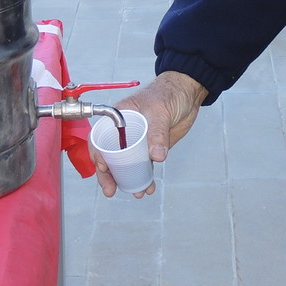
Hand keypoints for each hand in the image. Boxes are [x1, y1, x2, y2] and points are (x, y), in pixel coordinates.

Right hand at [96, 71, 205, 197]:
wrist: (188, 94)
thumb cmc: (169, 93)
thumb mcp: (160, 111)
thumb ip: (157, 133)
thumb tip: (156, 156)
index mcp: (118, 117)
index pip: (100, 137)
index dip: (97, 153)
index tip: (103, 167)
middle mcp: (124, 131)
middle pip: (109, 156)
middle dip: (108, 175)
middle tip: (110, 190)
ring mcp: (137, 141)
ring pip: (126, 165)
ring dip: (128, 180)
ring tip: (137, 192)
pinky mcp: (151, 148)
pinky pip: (143, 166)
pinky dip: (144, 177)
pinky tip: (148, 187)